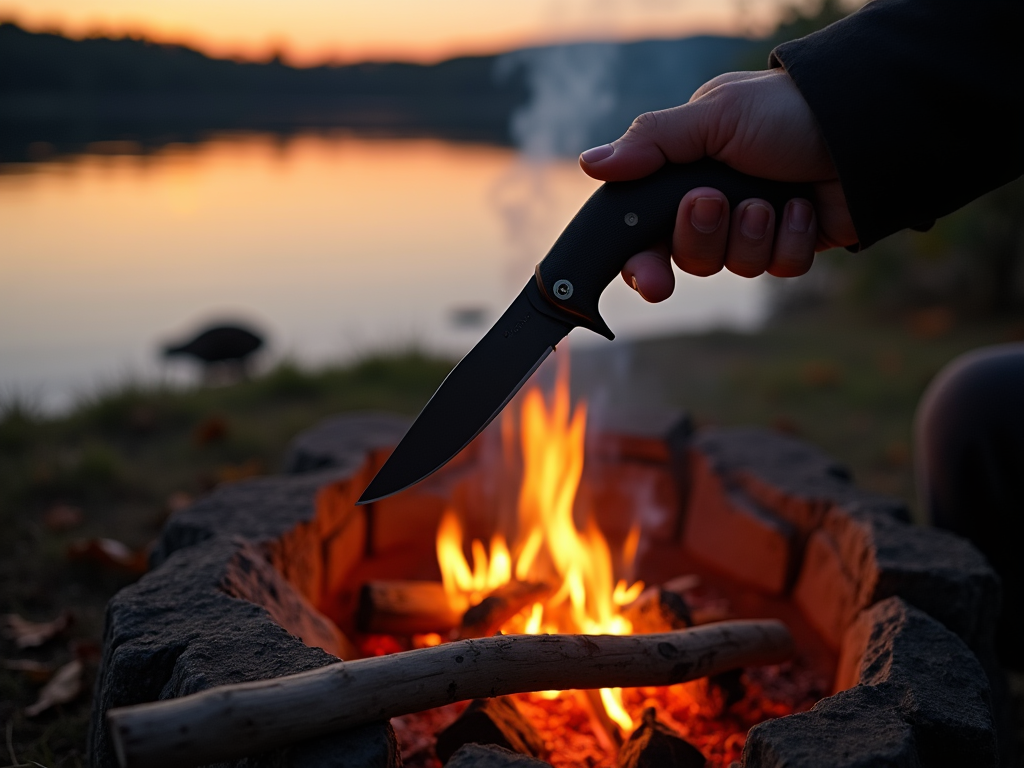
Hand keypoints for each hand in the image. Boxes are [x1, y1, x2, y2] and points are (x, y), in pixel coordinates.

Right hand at [579, 68, 856, 302]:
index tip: (652, 280)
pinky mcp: (791, 245)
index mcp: (684, 174)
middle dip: (701, 237)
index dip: (642, 263)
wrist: (865, 125)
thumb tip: (590, 163)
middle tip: (714, 204)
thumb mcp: (713, 116)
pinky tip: (802, 206)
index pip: (643, 231)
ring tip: (772, 197)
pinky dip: (790, 239)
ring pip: (732, 266)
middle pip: (685, 257)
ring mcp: (753, 227)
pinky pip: (778, 268)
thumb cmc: (785, 111)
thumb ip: (651, 142)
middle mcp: (714, 204)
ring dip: (751, 233)